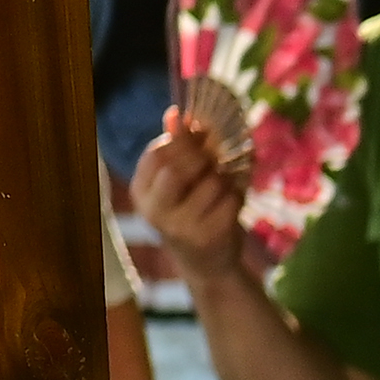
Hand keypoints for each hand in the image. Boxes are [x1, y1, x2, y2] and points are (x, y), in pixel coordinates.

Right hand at [130, 114, 253, 285]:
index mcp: (141, 191)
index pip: (157, 154)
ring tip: (224, 186)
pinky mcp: (208, 237)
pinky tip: (232, 203)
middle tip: (214, 160)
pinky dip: (237, 196)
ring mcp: (180, 226)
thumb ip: (178, 149)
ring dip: (224, 178)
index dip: (181, 141)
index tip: (198, 139)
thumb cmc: (193, 213)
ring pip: (211, 181)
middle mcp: (154, 210)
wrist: (207, 266)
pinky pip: (230, 201)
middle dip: (203, 157)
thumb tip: (177, 113)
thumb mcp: (178, 183)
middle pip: (180, 165)